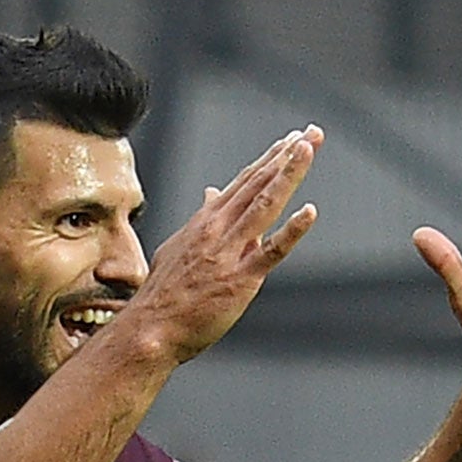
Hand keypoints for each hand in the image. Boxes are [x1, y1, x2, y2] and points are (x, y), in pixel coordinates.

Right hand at [127, 126, 323, 363]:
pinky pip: (271, 250)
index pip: (244, 180)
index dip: (270, 158)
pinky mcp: (241, 278)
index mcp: (207, 220)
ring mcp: (230, 251)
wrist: (151, 327)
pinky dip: (291, 230)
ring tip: (307, 150)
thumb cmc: (165, 293)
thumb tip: (212, 194)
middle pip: (258, 183)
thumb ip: (201, 218)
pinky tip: (309, 212)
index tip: (291, 139)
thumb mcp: (180, 245)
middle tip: (311, 133)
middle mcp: (218, 228)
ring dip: (288, 174)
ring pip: (265, 204)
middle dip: (286, 155)